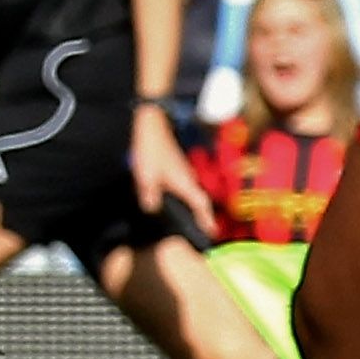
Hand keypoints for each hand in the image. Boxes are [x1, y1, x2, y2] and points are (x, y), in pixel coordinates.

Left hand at [130, 106, 210, 225]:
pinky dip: (184, 196)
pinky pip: (184, 186)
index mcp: (184, 183)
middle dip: (202, 215)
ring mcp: (183, 172)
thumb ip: (149, 195)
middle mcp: (188, 178)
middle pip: (199, 200)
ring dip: (193, 206)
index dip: (207, 219)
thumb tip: (152, 210)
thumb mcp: (146, 176)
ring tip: (191, 220)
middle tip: (204, 230)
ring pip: (192, 193)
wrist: (152, 127)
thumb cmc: (152, 150)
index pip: (201, 204)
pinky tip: (174, 201)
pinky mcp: (177, 167)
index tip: (213, 232)